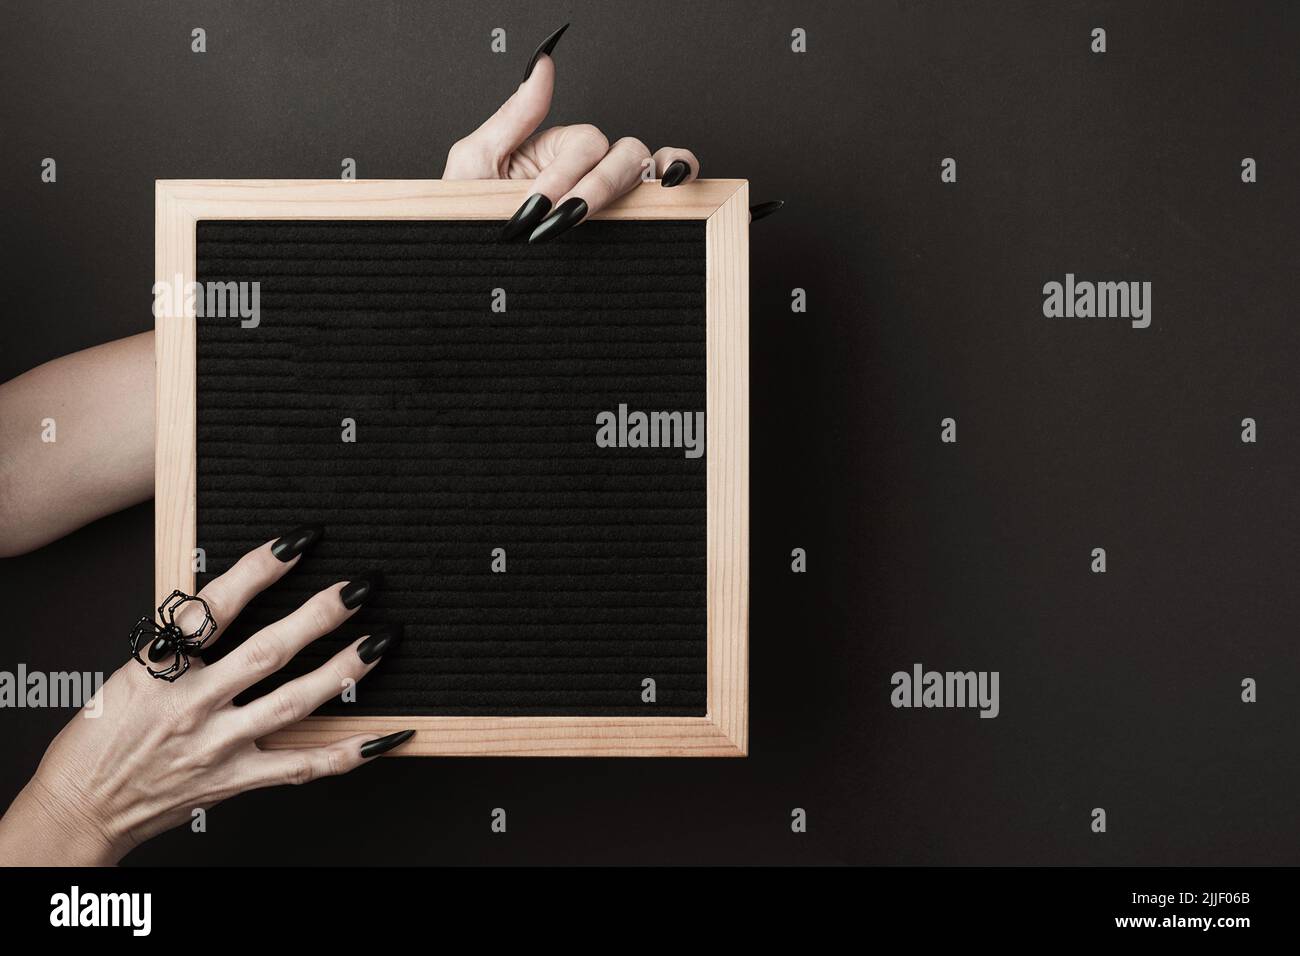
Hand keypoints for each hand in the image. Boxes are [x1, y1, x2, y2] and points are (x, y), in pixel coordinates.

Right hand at [0, 529, 411, 865]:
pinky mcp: (235, 780)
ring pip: (293, 702)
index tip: (297, 542)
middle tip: (359, 588)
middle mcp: (191, 706)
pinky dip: (349, 752)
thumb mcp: (128, 674)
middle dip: (319, 616)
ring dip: (343, 670)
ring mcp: (217, 745)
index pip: (213, 608)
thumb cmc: (103, 736)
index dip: (257, 571)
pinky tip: (385, 735)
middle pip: (267, 652)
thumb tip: (228, 597)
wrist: (81, 808)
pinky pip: (303, 766)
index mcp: (160, 668)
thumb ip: (180, 641)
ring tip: (380, 641)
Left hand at [442, 23, 700, 241]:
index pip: (585, 142)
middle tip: (556, 220)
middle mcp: (588, 168)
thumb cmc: (468, 223)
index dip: (563, 173)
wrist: (473, 275)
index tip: (532, 208)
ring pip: (643, 165)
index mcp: (555, 151)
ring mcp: (612, 194)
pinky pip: (665, 186)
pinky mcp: (630, 221)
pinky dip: (678, 172)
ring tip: (580, 217)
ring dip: (613, 188)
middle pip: (620, 150)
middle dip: (590, 185)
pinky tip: (667, 186)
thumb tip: (542, 66)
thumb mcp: (476, 162)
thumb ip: (514, 114)